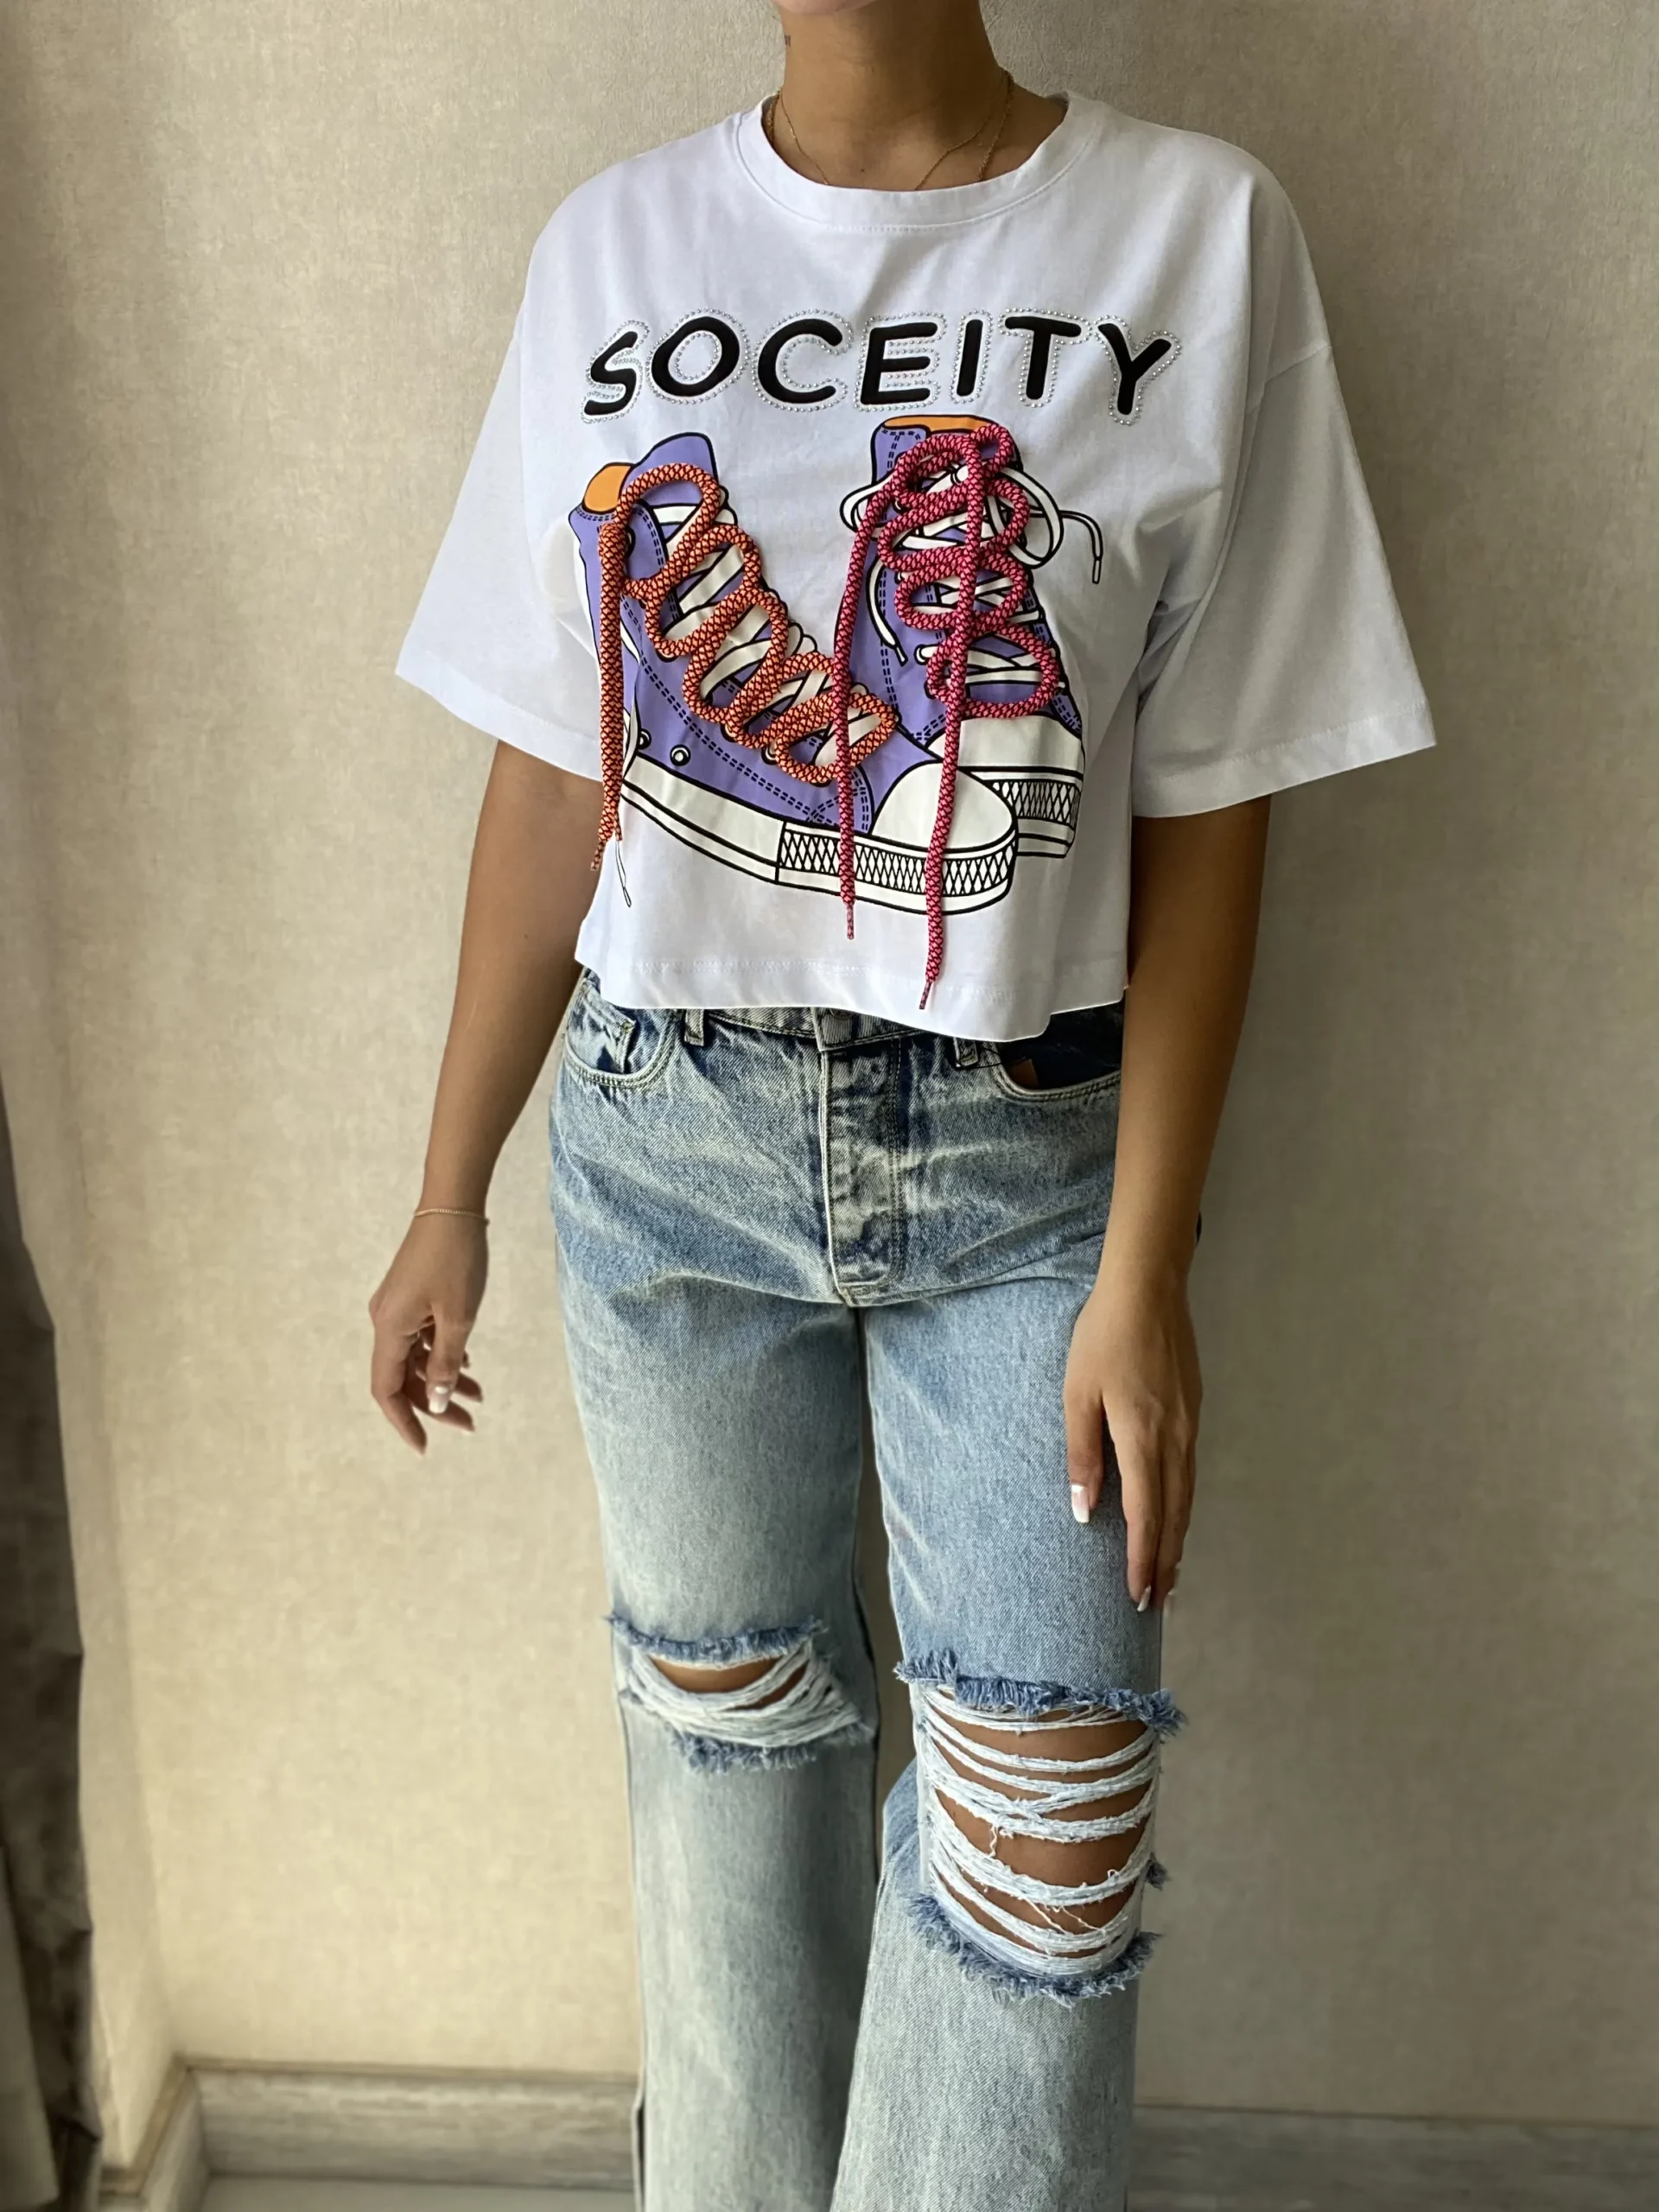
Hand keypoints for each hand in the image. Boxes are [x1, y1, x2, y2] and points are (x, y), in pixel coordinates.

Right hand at [368, 1215, 487, 1450]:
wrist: (453, 1207)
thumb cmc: (456, 1259)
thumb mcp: (458, 1317)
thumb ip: (446, 1363)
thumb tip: (438, 1403)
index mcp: (389, 1329)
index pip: (386, 1390)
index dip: (403, 1421)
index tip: (424, 1447)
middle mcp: (386, 1321)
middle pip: (404, 1377)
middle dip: (435, 1404)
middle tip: (470, 1424)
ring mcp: (398, 1308)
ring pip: (417, 1358)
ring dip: (444, 1379)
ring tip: (479, 1396)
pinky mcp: (411, 1297)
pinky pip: (422, 1337)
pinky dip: (443, 1354)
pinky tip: (468, 1364)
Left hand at [1062, 1257, 1198, 1610]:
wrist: (1149, 1288)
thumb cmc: (1103, 1338)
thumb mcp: (1077, 1395)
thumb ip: (1082, 1455)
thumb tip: (1085, 1511)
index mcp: (1143, 1438)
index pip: (1146, 1516)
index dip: (1143, 1560)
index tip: (1139, 1596)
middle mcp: (1175, 1439)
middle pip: (1174, 1515)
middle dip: (1166, 1562)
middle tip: (1157, 1602)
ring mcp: (1190, 1425)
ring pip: (1187, 1496)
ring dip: (1178, 1538)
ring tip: (1170, 1572)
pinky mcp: (1193, 1411)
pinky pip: (1190, 1472)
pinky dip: (1183, 1505)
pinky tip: (1175, 1514)